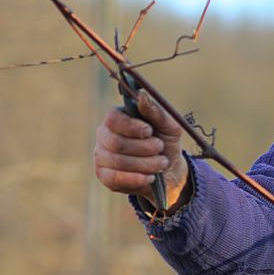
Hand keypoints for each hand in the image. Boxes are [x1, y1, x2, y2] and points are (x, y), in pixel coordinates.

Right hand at [94, 90, 189, 210]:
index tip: (149, 131)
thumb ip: (156, 112)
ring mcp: (102, 156)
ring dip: (145, 164)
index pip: (113, 119)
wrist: (170, 171)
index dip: (131, 126)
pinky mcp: (105, 176)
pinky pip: (114, 178)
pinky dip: (136, 178)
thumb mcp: (168, 126)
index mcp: (117, 119)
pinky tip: (150, 177)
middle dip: (143, 147)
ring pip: (118, 161)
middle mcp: (105, 136)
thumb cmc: (166, 143)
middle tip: (160, 148)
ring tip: (162, 163)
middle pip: (116, 142)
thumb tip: (142, 96)